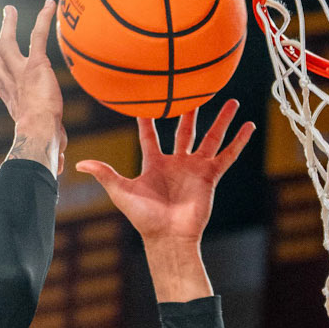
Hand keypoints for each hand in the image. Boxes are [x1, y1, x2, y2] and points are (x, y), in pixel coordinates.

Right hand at [0, 0, 64, 171]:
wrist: (38, 134)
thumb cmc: (42, 146)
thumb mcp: (49, 146)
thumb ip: (55, 151)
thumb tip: (59, 168)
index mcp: (13, 101)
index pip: (2, 84)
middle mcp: (11, 84)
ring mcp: (20, 72)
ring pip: (9, 43)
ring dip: (9, 26)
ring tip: (9, 10)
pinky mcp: (35, 65)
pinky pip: (38, 36)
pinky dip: (43, 19)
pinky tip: (49, 3)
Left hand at [75, 99, 253, 245]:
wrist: (168, 237)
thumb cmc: (144, 218)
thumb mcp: (122, 192)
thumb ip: (105, 174)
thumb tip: (79, 164)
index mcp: (154, 164)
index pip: (150, 135)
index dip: (148, 119)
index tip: (148, 98)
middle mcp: (176, 163)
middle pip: (184, 131)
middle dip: (190, 112)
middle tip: (195, 90)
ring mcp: (195, 169)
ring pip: (210, 138)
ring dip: (221, 121)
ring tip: (231, 102)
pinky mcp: (210, 176)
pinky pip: (228, 155)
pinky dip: (239, 142)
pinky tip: (249, 126)